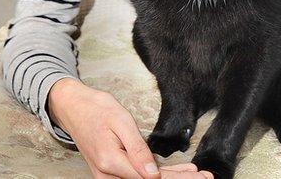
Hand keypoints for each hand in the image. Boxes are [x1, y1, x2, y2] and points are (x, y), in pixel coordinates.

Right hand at [48, 78, 213, 177]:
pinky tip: (174, 173)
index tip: (198, 176)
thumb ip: (136, 148)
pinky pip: (137, 176)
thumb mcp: (120, 121)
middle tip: (206, 177)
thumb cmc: (97, 109)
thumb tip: (153, 175)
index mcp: (111, 162)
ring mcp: (107, 176)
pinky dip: (157, 175)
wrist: (74, 108)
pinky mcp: (110, 172)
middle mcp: (108, 175)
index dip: (177, 178)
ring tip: (196, 175)